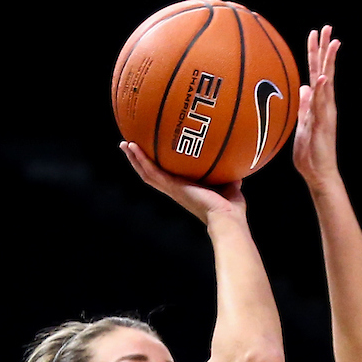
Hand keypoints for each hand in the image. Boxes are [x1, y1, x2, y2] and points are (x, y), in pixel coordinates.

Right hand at [120, 141, 244, 221]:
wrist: (227, 217)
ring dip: (135, 158)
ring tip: (125, 144)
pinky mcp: (171, 186)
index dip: (158, 167)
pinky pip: (151, 170)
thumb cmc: (231, 207)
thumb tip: (236, 163)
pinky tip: (133, 146)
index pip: (167, 177)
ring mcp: (171, 188)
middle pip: (151, 174)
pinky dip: (141, 158)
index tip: (152, 155)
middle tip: (130, 147)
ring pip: (146, 172)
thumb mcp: (230, 185)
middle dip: (140, 161)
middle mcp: (175, 189)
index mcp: (186, 189)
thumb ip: (229, 174)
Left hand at [293, 26, 339, 190]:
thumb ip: (305, 106)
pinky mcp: (325, 124)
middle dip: (325, 49)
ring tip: (332, 43)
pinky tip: (325, 77)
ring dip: (329, 62)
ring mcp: (326, 113)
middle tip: (326, 27)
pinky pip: (323, 104)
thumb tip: (304, 88)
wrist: (318, 174)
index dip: (315, 53)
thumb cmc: (310, 153)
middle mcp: (325, 104)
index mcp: (318, 103)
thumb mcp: (303, 124)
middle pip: (325, 71)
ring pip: (328, 82)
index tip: (315, 33)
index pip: (316, 73)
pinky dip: (324, 90)